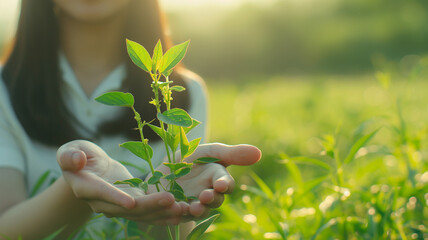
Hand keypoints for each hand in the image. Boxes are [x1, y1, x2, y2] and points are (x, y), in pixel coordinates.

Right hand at [57, 140, 186, 224]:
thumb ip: (70, 155)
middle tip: (171, 200)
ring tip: (182, 209)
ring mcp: (117, 206)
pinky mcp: (130, 205)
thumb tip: (76, 160)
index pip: (101, 194)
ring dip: (161, 213)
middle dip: (149, 206)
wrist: (87, 169)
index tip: (131, 202)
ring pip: (140, 214)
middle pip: (127, 208)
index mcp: (86, 187)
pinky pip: (147, 213)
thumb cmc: (79, 155)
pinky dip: (163, 214)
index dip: (115, 197)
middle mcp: (102, 202)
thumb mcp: (71, 149)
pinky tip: (182, 212)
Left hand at [147, 143, 260, 218]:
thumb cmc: (192, 158)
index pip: (226, 184)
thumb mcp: (209, 151)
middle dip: (211, 199)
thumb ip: (231, 153)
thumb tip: (258, 153)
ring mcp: (193, 204)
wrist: (164, 169)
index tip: (220, 185)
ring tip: (190, 207)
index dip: (224, 184)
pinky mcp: (177, 211)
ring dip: (196, 209)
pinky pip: (178, 214)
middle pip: (215, 200)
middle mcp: (208, 194)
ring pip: (199, 211)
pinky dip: (176, 211)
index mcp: (217, 178)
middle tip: (205, 196)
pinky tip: (172, 205)